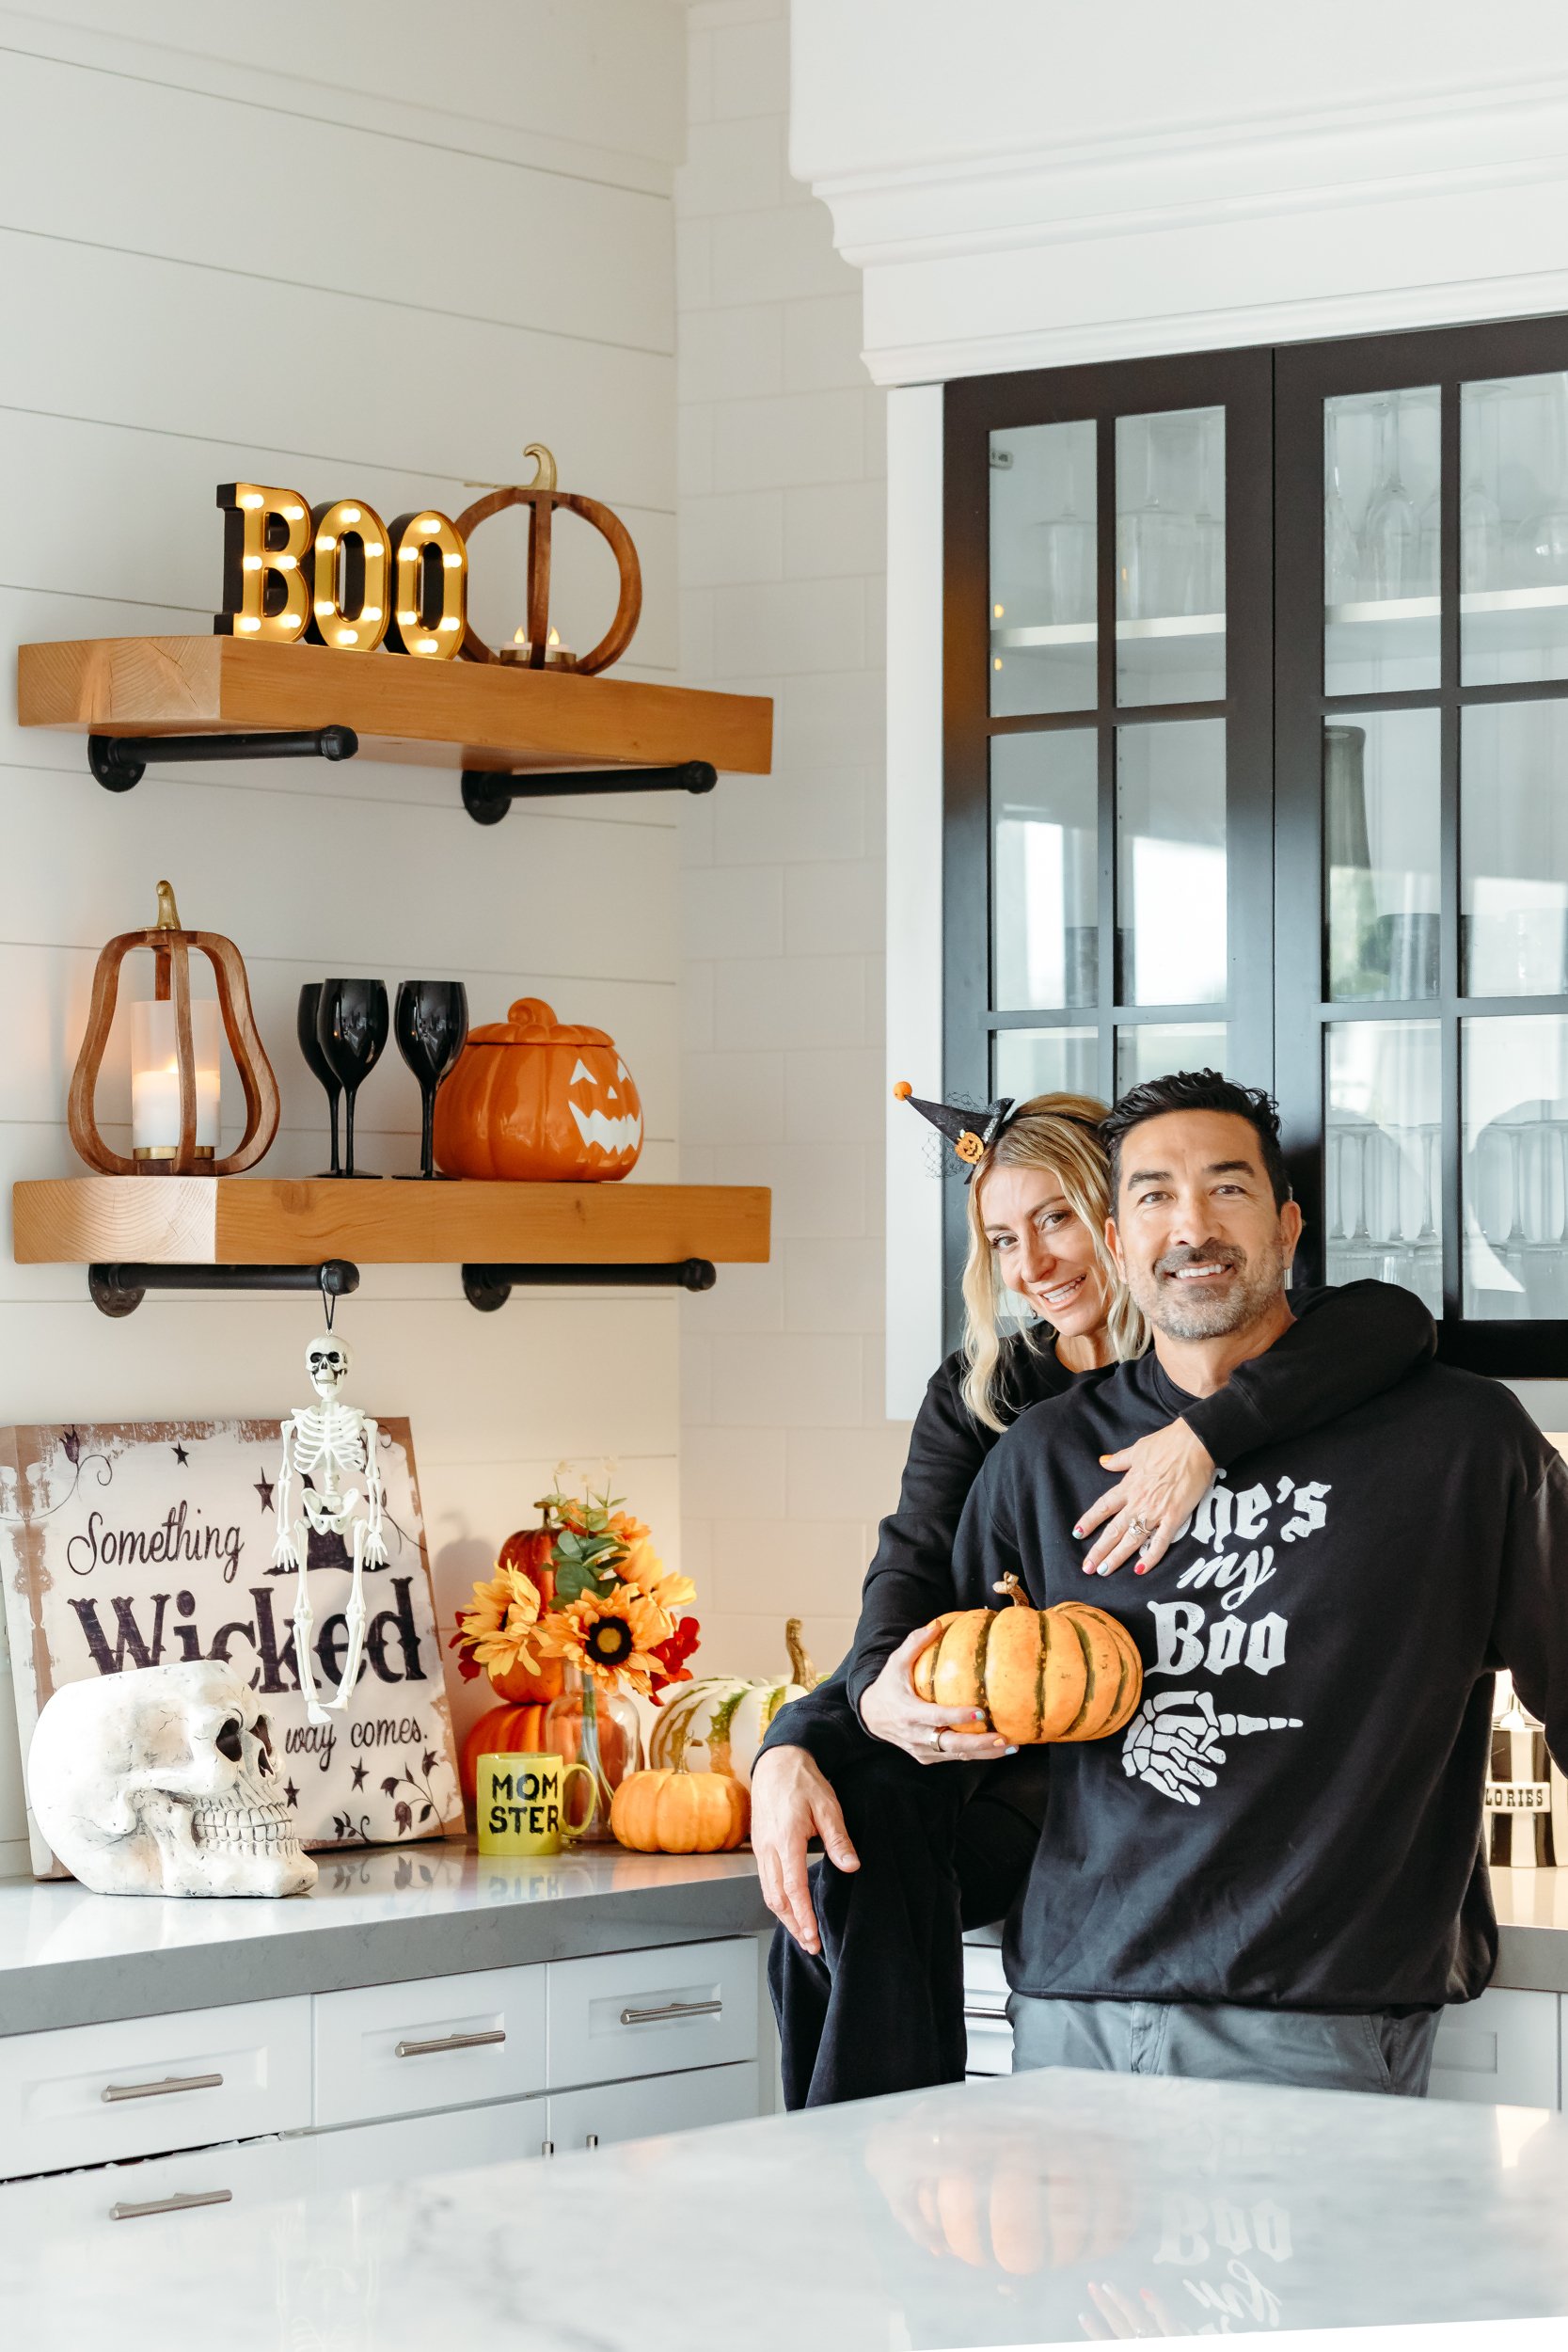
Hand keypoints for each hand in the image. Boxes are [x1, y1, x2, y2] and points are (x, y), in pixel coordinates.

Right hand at [750, 1746, 858, 1954]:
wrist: (777, 1763)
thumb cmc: (802, 1782)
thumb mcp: (828, 1805)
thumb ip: (838, 1838)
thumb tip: (852, 1867)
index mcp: (786, 1839)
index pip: (793, 1887)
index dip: (803, 1915)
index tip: (813, 1935)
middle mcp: (769, 1848)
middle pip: (776, 1897)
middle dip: (793, 1924)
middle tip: (811, 1945)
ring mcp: (762, 1849)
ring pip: (768, 1892)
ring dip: (784, 1916)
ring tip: (802, 1934)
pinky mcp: (761, 1847)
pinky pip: (766, 1881)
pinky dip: (777, 1901)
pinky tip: (790, 1908)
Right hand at [858, 1623, 1011, 1765]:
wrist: (871, 1715)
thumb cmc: (889, 1685)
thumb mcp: (896, 1663)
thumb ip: (915, 1644)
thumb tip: (938, 1624)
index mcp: (909, 1713)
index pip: (936, 1717)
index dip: (958, 1716)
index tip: (981, 1712)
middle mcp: (916, 1735)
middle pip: (950, 1744)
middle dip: (979, 1744)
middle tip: (1004, 1738)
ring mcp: (922, 1750)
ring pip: (956, 1755)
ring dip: (984, 1753)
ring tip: (1010, 1746)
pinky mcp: (927, 1757)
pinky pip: (953, 1758)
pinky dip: (976, 1755)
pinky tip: (998, 1749)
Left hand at [1074, 1417, 1214, 1578]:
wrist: (1196, 1444)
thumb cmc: (1168, 1443)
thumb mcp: (1138, 1449)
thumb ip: (1120, 1459)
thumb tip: (1103, 1462)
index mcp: (1128, 1485)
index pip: (1103, 1507)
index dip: (1089, 1521)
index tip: (1077, 1533)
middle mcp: (1138, 1501)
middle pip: (1114, 1529)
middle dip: (1099, 1549)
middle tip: (1088, 1567)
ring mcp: (1156, 1511)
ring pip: (1132, 1539)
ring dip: (1117, 1557)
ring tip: (1105, 1571)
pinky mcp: (1175, 1516)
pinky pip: (1161, 1541)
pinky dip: (1151, 1556)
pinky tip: (1140, 1569)